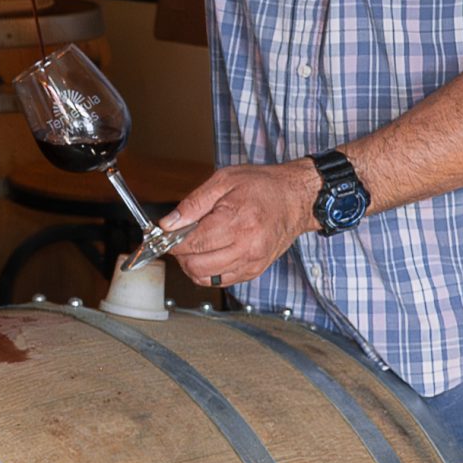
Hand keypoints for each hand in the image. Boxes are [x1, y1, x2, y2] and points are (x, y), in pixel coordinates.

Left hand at [163, 160, 321, 288]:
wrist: (296, 199)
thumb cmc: (264, 186)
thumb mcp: (224, 181)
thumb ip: (193, 203)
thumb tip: (168, 223)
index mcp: (238, 222)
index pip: (192, 243)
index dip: (172, 241)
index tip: (165, 234)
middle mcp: (247, 247)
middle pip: (196, 265)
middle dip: (180, 254)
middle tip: (179, 238)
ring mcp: (252, 262)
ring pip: (205, 278)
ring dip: (192, 265)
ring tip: (195, 245)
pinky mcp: (254, 271)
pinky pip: (220, 281)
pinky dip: (208, 271)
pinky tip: (209, 253)